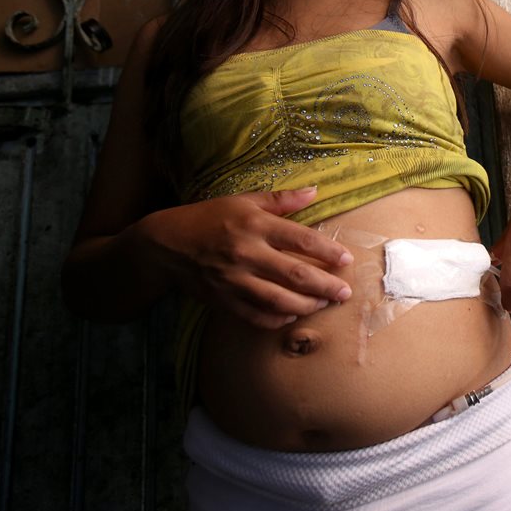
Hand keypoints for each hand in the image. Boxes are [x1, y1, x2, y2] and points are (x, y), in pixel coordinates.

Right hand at [137, 186, 352, 328]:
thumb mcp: (243, 201)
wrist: (164, 245)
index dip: (328, 252)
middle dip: (326, 286)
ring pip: (278, 299)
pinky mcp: (223, 300)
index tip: (346, 260)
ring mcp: (234, 279)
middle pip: (295, 274)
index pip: (301, 240)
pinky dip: (276, 318)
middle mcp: (246, 253)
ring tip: (324, 305)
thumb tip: (315, 191)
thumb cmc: (208, 218)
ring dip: (306, 306)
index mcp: (254, 225)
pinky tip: (292, 315)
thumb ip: (281, 199)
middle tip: (345, 293)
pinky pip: (255, 315)